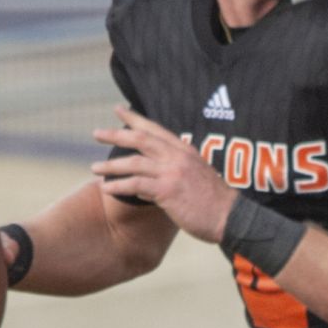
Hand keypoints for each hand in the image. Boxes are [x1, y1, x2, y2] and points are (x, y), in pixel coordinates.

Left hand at [91, 106, 233, 243]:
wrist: (233, 218)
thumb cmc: (216, 203)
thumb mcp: (198, 177)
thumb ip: (175, 173)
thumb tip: (147, 182)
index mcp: (186, 151)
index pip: (156, 129)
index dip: (135, 118)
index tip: (118, 110)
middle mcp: (177, 157)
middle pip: (140, 139)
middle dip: (115, 134)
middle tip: (96, 133)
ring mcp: (172, 173)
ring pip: (133, 162)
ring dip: (110, 165)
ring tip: (94, 168)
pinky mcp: (168, 191)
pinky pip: (135, 185)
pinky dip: (118, 186)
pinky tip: (106, 189)